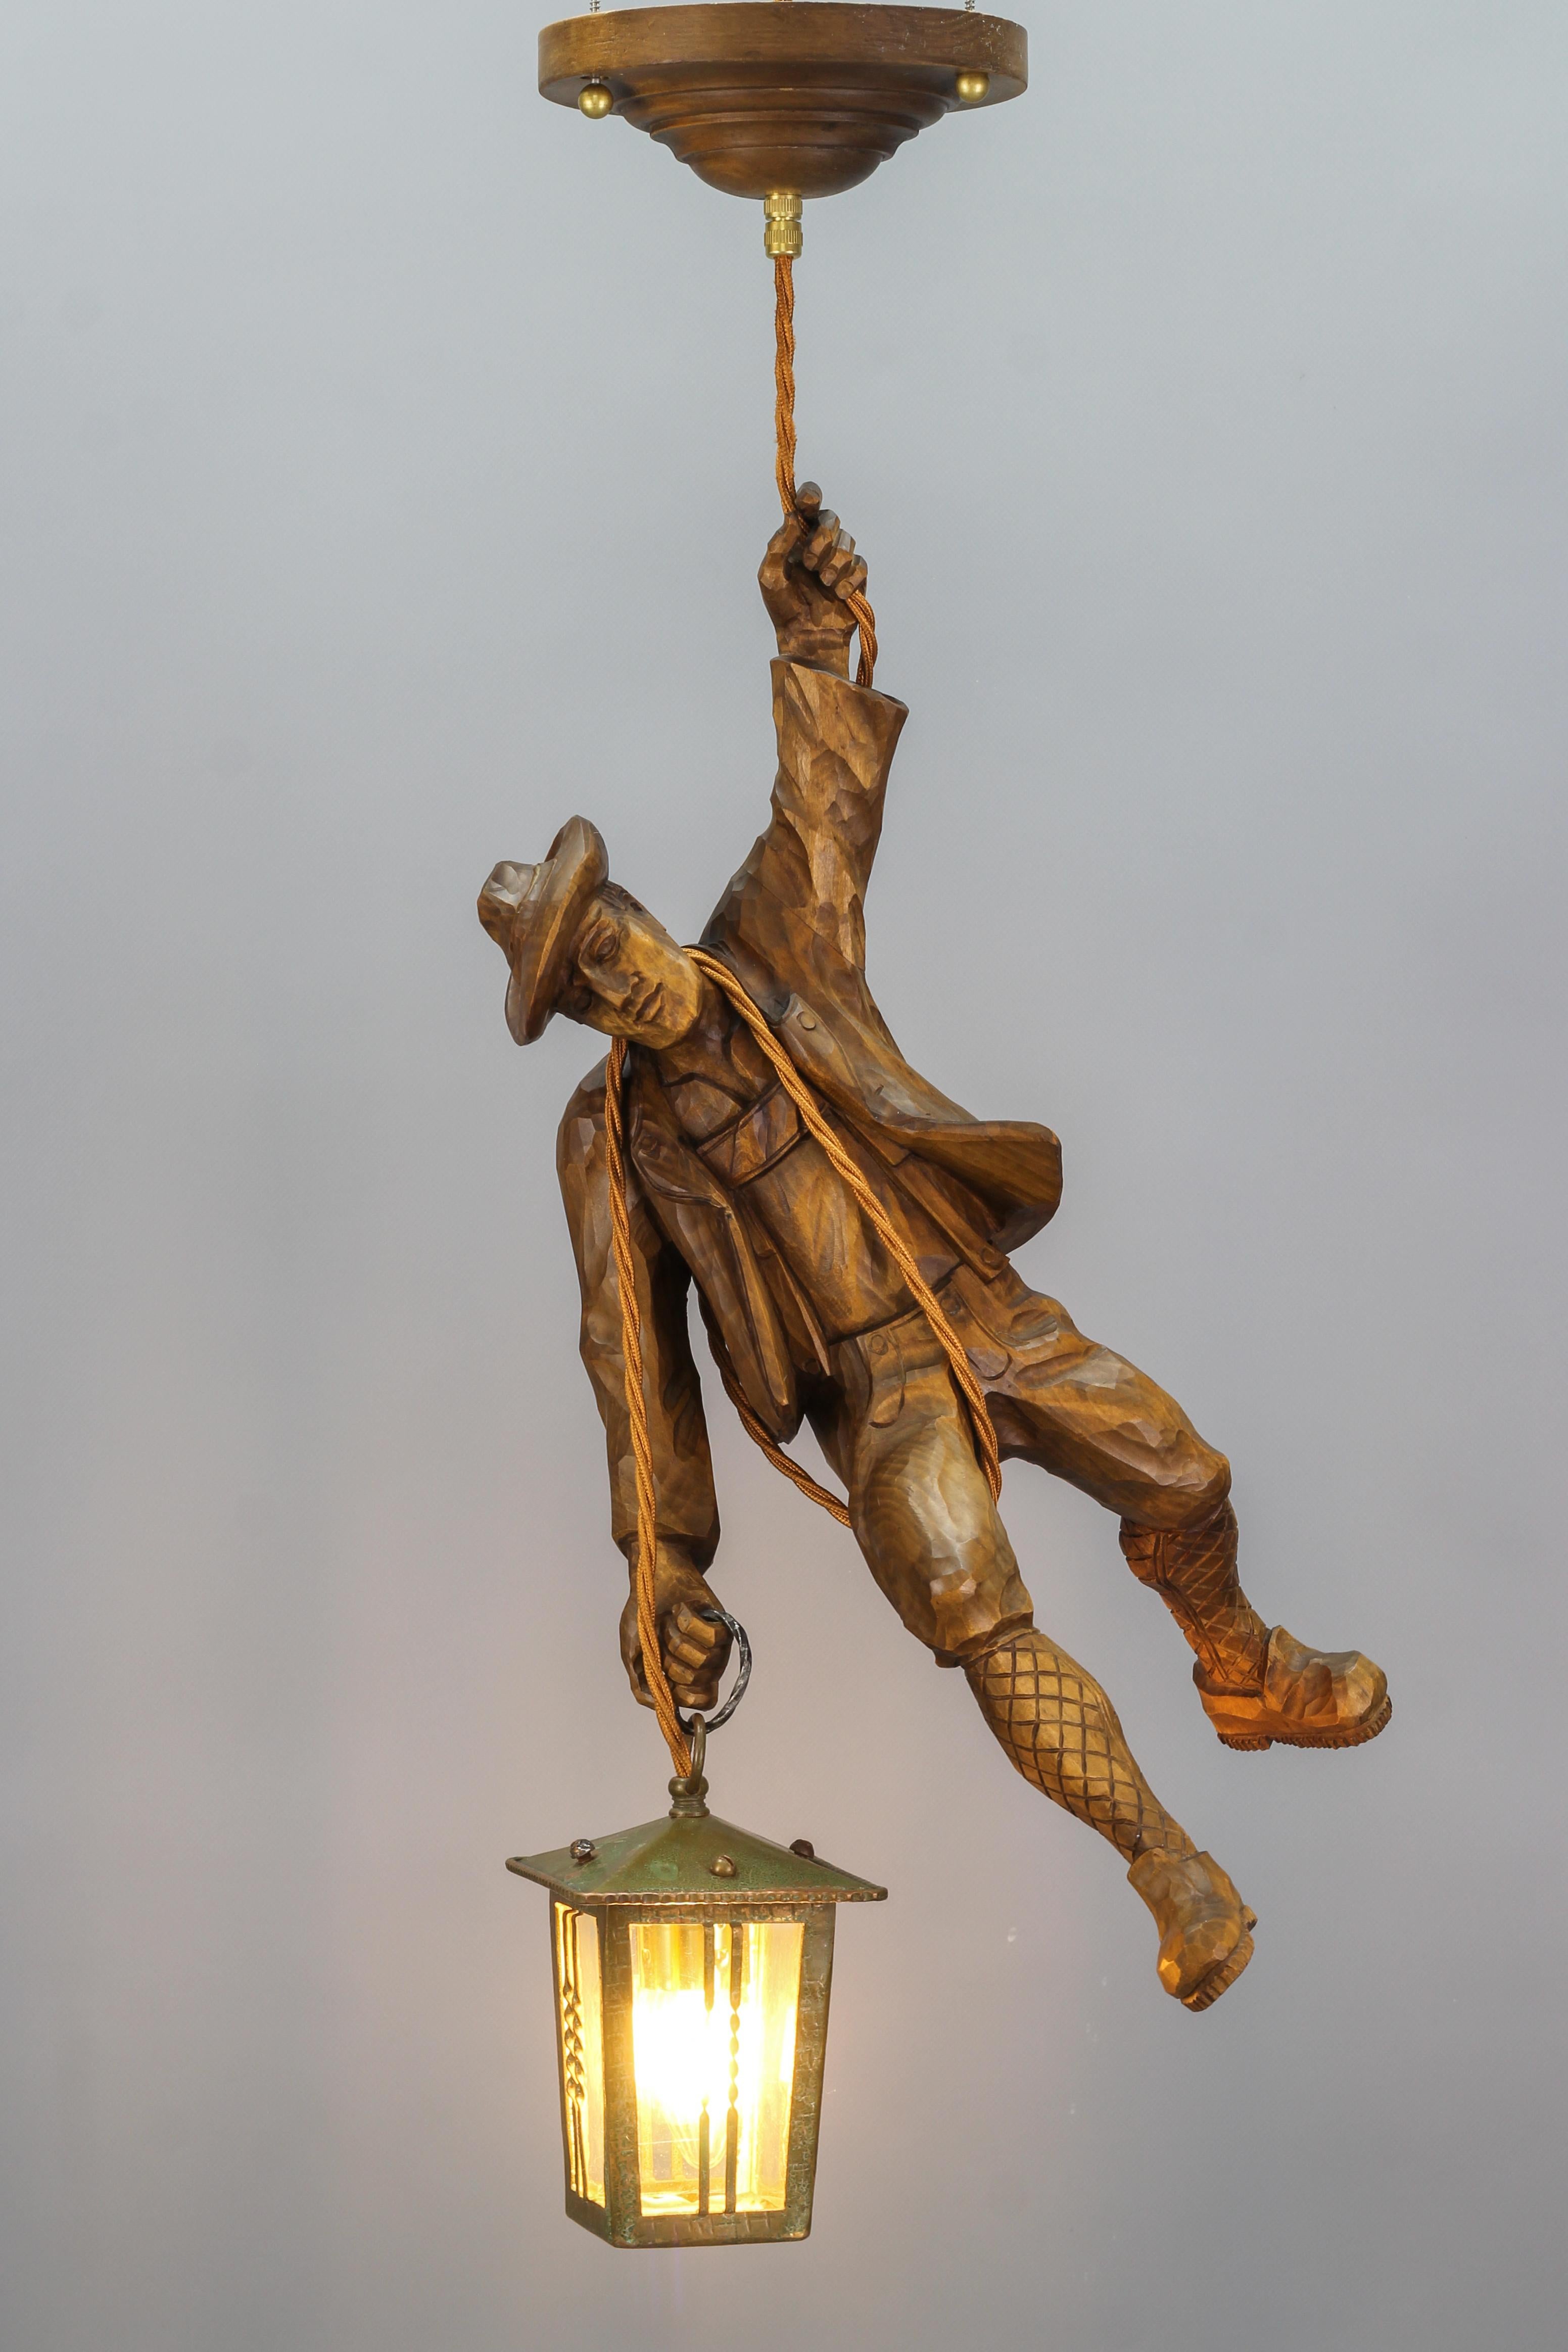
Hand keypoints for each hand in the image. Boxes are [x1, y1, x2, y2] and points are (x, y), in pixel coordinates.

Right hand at [619, 1545, 732, 1714]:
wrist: (651, 1577)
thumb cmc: (644, 1615)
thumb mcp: (634, 1653)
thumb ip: (643, 1684)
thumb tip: (661, 1707)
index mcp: (687, 1676)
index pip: (703, 1703)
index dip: (685, 1696)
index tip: (667, 1678)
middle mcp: (706, 1664)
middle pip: (697, 1682)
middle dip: (670, 1660)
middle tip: (663, 1638)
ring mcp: (717, 1645)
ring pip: (704, 1659)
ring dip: (676, 1638)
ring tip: (671, 1621)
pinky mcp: (723, 1622)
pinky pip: (712, 1636)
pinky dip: (688, 1622)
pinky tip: (681, 1611)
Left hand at [758, 485, 868, 677]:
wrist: (805, 638)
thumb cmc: (783, 608)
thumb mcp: (769, 577)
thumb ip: (778, 545)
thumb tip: (793, 517)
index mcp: (798, 538)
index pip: (808, 505)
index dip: (810, 495)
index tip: (808, 500)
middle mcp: (820, 544)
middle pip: (831, 518)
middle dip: (822, 538)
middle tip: (810, 563)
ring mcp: (839, 560)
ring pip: (847, 541)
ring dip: (834, 562)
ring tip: (824, 583)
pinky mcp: (856, 579)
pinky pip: (860, 565)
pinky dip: (850, 579)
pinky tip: (839, 594)